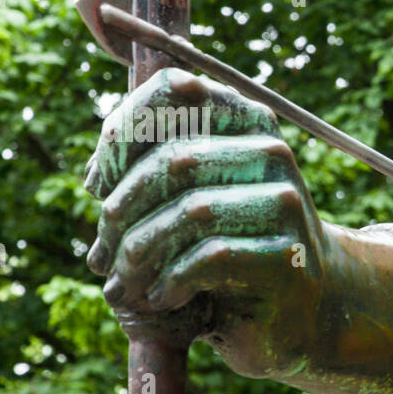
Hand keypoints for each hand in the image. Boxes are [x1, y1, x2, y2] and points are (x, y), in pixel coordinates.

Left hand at [84, 67, 336, 379]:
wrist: (296, 302)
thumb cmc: (228, 243)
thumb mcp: (188, 195)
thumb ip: (147, 167)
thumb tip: (96, 180)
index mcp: (245, 120)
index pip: (173, 90)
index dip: (121, 132)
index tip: (97, 186)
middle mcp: (272, 152)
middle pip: (174, 160)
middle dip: (120, 212)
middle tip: (102, 255)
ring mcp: (287, 202)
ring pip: (192, 211)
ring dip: (140, 254)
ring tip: (125, 284)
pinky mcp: (289, 253)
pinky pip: (211, 256)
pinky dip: (170, 281)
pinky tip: (163, 296)